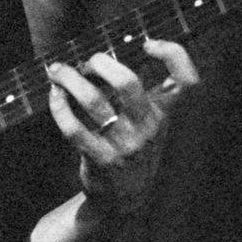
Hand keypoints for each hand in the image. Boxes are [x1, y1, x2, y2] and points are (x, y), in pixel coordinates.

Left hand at [45, 38, 199, 216]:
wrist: (127, 198)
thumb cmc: (138, 147)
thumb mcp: (156, 122)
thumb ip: (152, 92)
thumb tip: (127, 51)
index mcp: (167, 114)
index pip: (187, 81)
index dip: (172, 54)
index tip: (147, 43)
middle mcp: (149, 128)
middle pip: (128, 83)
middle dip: (100, 63)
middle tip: (87, 62)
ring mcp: (125, 145)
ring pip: (94, 101)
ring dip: (70, 79)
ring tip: (58, 72)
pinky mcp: (101, 160)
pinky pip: (74, 128)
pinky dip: (59, 106)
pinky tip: (55, 96)